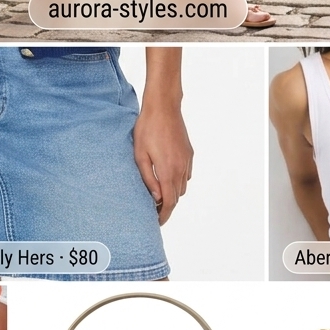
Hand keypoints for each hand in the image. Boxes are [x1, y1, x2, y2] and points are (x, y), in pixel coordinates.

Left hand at [133, 104, 193, 225]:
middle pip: (177, 196)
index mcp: (168, 170)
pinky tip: (167, 175)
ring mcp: (187, 160)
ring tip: (160, 192)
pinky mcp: (189, 152)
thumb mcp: (140, 155)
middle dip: (167, 205)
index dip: (163, 215)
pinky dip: (178, 180)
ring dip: (173, 192)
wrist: (163, 107)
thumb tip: (156, 197)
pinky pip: (186, 174)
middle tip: (154, 209)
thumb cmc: (147, 128)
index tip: (157, 222)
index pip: (169, 202)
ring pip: (183, 186)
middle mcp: (181, 168)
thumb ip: (148, 178)